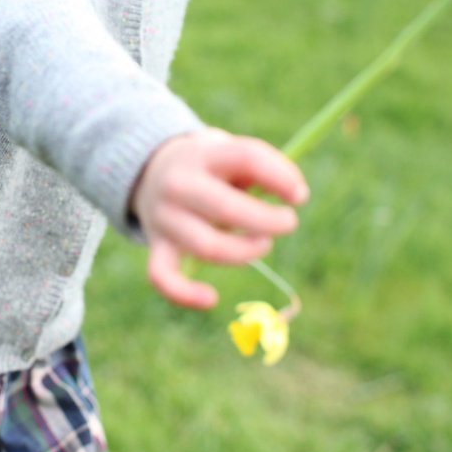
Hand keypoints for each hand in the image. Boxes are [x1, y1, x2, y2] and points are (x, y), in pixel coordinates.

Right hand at [130, 126, 309, 309]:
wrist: (152, 172)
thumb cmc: (210, 167)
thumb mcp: (231, 152)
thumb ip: (262, 166)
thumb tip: (296, 194)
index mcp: (203, 154)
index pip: (246, 158)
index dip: (280, 178)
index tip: (300, 196)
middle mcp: (179, 184)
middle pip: (227, 208)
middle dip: (267, 221)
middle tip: (289, 222)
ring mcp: (165, 217)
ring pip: (207, 247)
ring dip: (244, 252)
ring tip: (263, 245)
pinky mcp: (157, 246)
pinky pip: (163, 277)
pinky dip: (185, 294)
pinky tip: (211, 298)